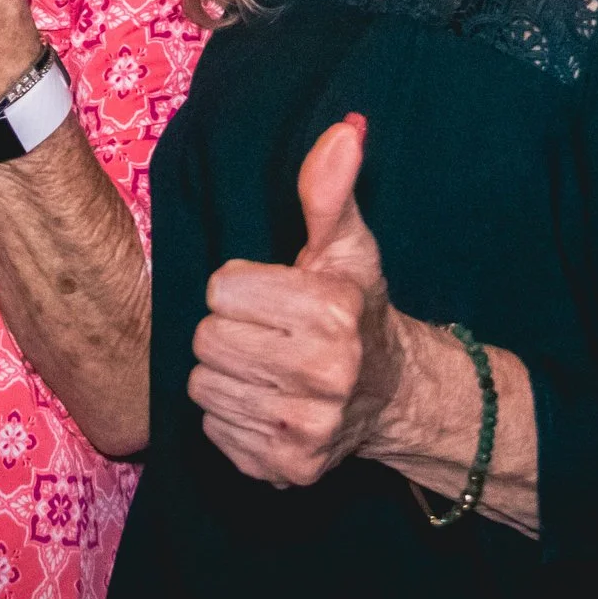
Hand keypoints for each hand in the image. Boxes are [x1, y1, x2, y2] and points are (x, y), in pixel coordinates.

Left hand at [189, 115, 408, 486]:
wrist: (393, 394)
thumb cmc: (356, 308)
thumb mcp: (346, 245)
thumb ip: (330, 189)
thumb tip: (346, 128)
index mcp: (333, 312)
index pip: (222, 288)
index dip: (242, 287)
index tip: (274, 295)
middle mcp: (324, 375)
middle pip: (207, 339)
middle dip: (230, 330)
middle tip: (266, 331)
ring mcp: (305, 429)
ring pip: (203, 386)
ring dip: (226, 373)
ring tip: (265, 365)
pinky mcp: (286, 470)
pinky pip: (214, 429)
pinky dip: (232, 416)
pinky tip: (267, 401)